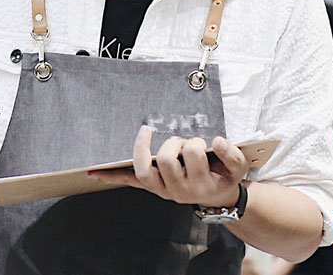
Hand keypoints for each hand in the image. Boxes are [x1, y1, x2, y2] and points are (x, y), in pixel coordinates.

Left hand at [89, 125, 248, 208]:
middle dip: (174, 143)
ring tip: (147, 133)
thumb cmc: (224, 177)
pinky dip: (112, 177)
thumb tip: (217, 141)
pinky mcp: (152, 188)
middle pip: (167, 159)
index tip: (206, 142)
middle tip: (183, 143)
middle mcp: (179, 190)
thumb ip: (232, 154)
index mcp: (201, 183)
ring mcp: (163, 190)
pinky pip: (130, 182)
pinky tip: (94, 173)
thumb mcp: (238, 168)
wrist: (219, 199)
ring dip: (143, 148)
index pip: (193, 153)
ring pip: (144, 171)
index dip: (196, 143)